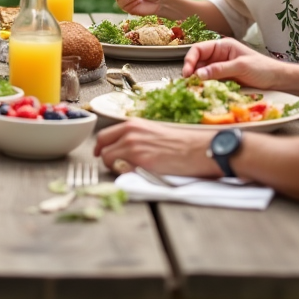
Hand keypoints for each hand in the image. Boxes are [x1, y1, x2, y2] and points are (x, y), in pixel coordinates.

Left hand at [94, 119, 220, 177]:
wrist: (197, 149)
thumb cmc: (180, 143)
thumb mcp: (153, 131)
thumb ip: (135, 137)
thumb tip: (121, 148)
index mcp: (133, 124)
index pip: (105, 135)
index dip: (101, 146)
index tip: (102, 153)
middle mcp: (130, 133)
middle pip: (102, 146)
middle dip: (104, 157)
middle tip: (112, 164)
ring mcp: (133, 146)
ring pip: (108, 159)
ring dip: (114, 166)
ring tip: (130, 170)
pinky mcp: (139, 161)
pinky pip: (120, 170)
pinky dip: (124, 174)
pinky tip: (137, 174)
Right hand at [183, 39, 286, 90]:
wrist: (277, 80)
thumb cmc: (263, 68)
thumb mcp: (241, 67)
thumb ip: (219, 70)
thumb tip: (198, 74)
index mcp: (222, 46)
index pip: (199, 50)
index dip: (190, 60)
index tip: (187, 73)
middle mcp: (219, 56)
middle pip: (198, 62)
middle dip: (191, 72)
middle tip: (188, 85)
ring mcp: (221, 68)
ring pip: (202, 73)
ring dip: (197, 81)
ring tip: (194, 90)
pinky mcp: (224, 80)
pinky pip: (210, 82)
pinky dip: (205, 87)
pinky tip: (203, 92)